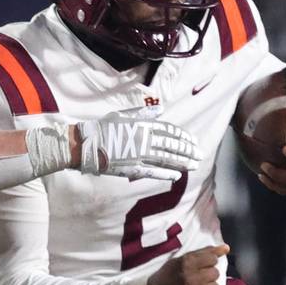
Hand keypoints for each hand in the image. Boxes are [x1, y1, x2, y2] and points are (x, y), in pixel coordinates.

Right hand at [77, 113, 200, 180]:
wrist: (86, 143)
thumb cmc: (102, 128)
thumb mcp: (123, 114)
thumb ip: (143, 113)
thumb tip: (161, 109)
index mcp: (143, 124)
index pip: (170, 131)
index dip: (183, 136)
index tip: (193, 141)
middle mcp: (145, 139)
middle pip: (172, 145)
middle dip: (188, 150)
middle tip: (199, 154)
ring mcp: (139, 154)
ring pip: (167, 158)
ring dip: (182, 162)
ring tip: (194, 165)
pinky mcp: (132, 168)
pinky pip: (154, 171)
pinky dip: (166, 173)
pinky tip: (177, 175)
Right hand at [145, 244, 229, 284]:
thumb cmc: (168, 275)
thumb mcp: (182, 260)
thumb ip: (204, 253)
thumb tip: (226, 248)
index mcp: (186, 263)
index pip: (212, 259)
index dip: (208, 262)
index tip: (200, 266)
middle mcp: (190, 278)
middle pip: (215, 273)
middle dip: (208, 275)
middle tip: (197, 278)